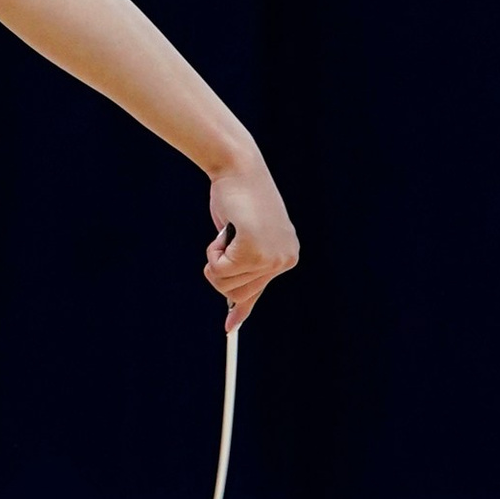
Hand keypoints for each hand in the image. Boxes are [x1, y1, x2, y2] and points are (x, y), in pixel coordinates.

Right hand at [205, 159, 297, 328]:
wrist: (239, 169)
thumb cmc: (238, 197)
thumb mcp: (243, 236)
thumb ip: (243, 267)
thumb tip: (233, 304)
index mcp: (286, 256)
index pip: (257, 292)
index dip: (239, 309)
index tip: (229, 329)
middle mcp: (285, 259)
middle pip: (238, 293)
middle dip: (220, 271)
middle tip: (223, 243)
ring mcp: (271, 257)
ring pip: (227, 284)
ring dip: (216, 260)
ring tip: (228, 232)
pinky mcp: (254, 252)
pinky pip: (220, 270)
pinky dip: (213, 252)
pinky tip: (226, 230)